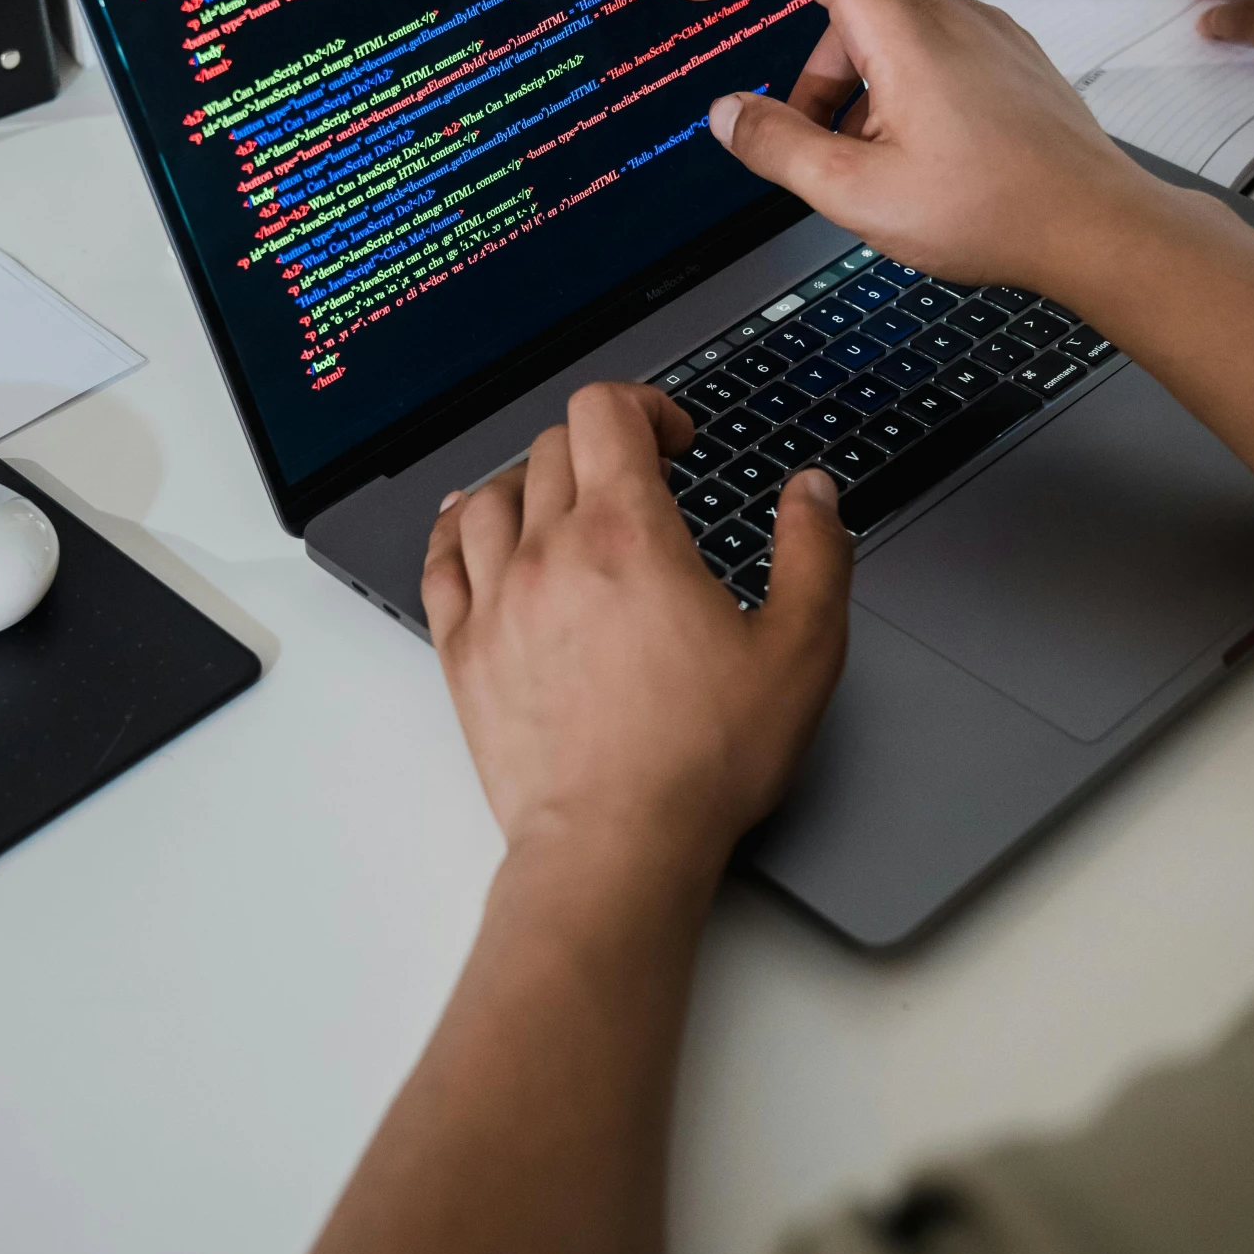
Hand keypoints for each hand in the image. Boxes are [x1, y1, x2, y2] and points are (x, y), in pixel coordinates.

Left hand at [422, 382, 850, 875]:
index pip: (604, 410)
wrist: (615, 847)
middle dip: (602, 447)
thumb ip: (814, 553)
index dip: (644, 406)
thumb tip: (811, 492)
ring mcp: (496, 599)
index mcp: (628, 534)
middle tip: (639, 483)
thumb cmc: (702, 759)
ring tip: (564, 505)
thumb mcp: (801, 650)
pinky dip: (456, 528)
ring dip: (531, 483)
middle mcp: (550, 551)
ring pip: (489, 493)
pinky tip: (474, 529)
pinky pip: (439, 558)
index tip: (675, 443)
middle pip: (552, 446)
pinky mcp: (463, 651)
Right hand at [677, 0, 1157, 297]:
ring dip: (819, 54)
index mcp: (902, 27)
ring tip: (813, 139)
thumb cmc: (1000, 210)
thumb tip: (730, 115)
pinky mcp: (990, 55)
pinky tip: (868, 137)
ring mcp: (971, 28)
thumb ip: (780, 148)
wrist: (1097, 226)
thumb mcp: (859, 195)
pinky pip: (907, 35)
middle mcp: (941, 10)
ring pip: (870, 3)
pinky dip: (865, 67)